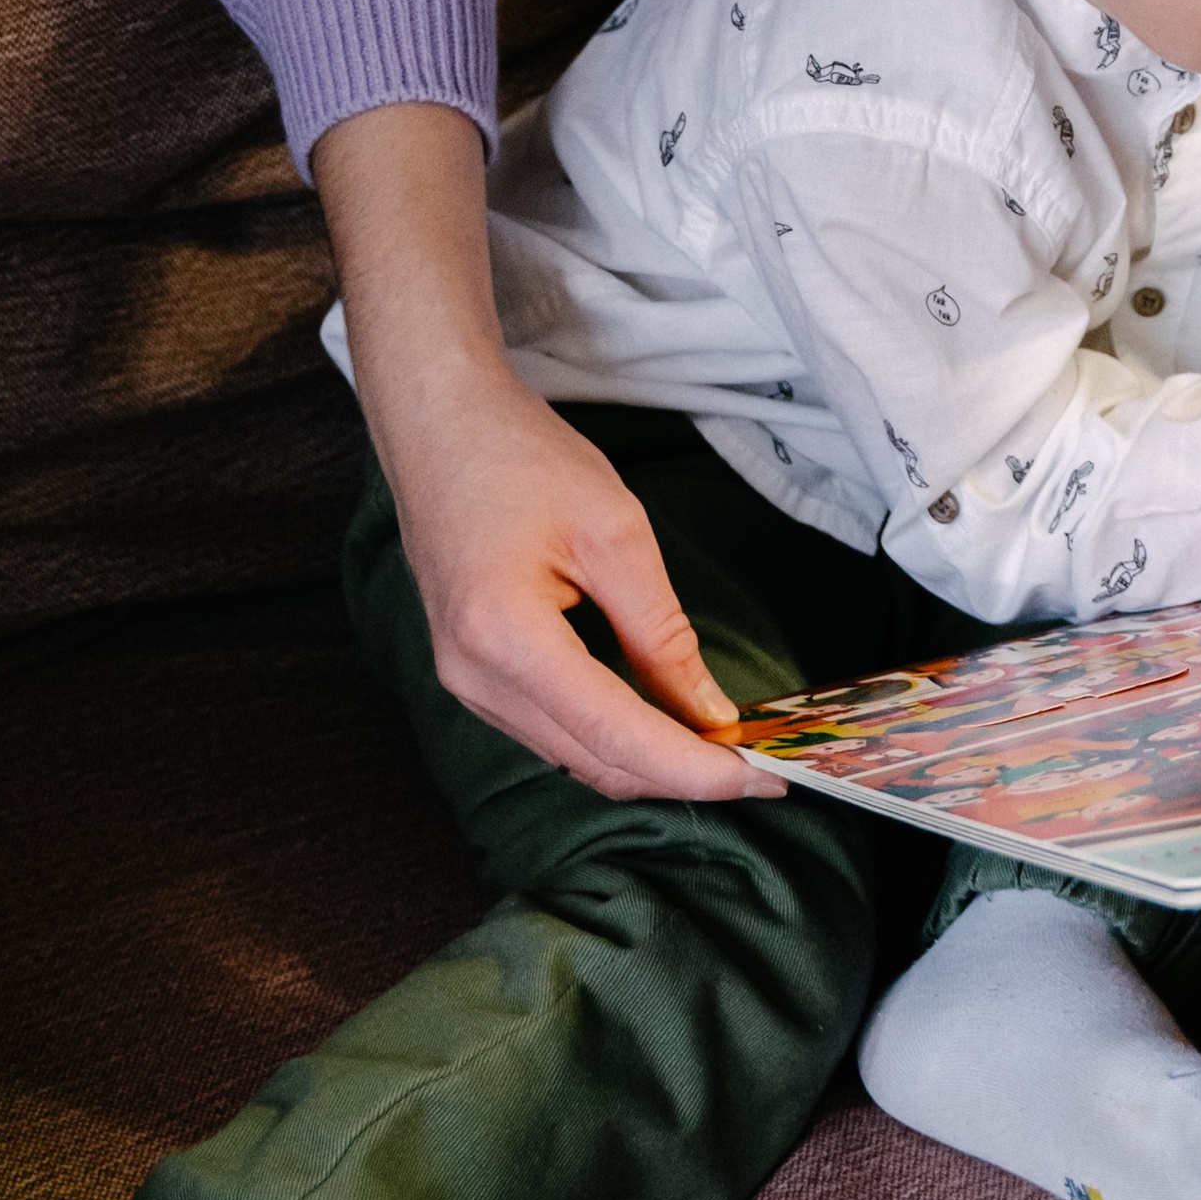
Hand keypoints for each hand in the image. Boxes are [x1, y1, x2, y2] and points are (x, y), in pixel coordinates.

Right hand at [312, 104, 785, 803]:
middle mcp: (473, 678)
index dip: (695, 769)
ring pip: (575, 758)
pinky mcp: (471, 675)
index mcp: (504, 638)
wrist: (436, 421)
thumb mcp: (615, 533)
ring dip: (650, 764)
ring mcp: (465, 682)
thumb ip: (663, 636)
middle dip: (683, 776)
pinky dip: (613, 739)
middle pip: (596, 763)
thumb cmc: (518, 456)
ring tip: (724, 750)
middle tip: (762, 767)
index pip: (616, 736)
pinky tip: (663, 726)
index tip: (764, 777)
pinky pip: (553, 732)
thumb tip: (710, 714)